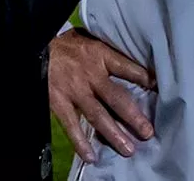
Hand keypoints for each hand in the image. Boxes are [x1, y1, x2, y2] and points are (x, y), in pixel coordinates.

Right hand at [49, 29, 155, 162]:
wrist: (34, 46)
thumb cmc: (65, 44)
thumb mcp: (88, 38)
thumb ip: (105, 49)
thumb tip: (130, 52)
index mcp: (99, 54)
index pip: (126, 67)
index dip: (143, 78)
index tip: (158, 88)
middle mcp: (90, 74)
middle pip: (116, 98)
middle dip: (133, 117)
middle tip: (147, 132)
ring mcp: (74, 91)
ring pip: (98, 116)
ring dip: (114, 134)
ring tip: (128, 149)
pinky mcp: (58, 103)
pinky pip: (72, 125)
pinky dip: (81, 142)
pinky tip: (92, 156)